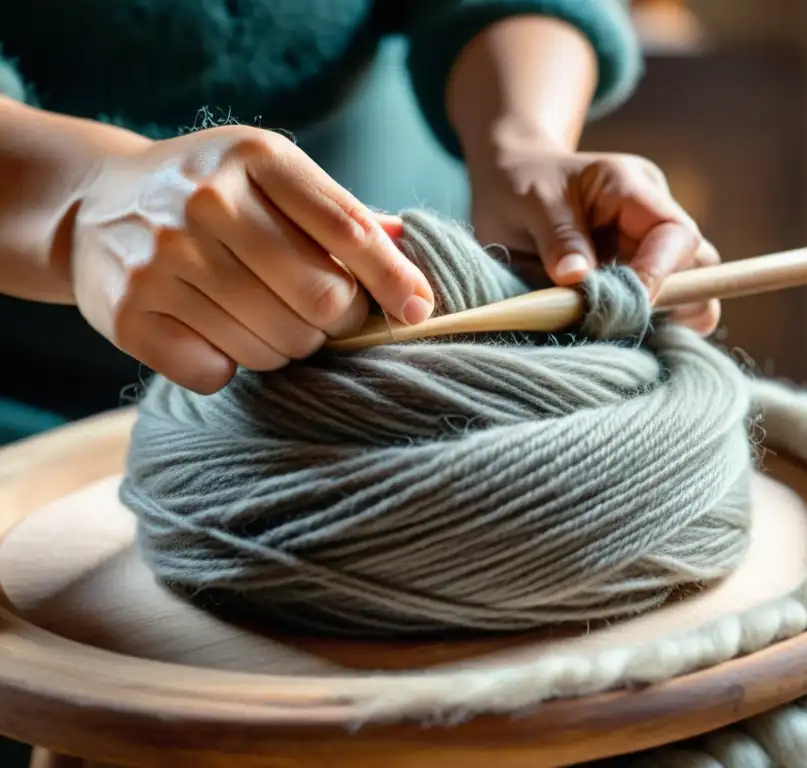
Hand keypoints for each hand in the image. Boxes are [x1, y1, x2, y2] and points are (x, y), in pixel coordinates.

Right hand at [71, 126, 434, 393]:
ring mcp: (162, 257)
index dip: (393, 279)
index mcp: (256, 158)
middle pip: (321, 300)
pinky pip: (216, 372)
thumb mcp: (270, 177)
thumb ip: (339, 213)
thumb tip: (409, 244)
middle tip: (321, 316)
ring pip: (273, 346)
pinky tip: (211, 332)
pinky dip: (226, 366)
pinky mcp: (129, 313)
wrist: (94, 204)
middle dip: (336, 322)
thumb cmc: (211, 195)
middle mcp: (206, 201)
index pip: (348, 229)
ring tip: (260, 318)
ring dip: (283, 347)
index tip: (419, 310)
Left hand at [468, 145, 720, 336]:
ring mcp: (647, 253)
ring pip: (687, 296)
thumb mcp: (530, 201)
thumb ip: (558, 238)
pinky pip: (656, 314)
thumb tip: (578, 278)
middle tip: (624, 325)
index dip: (660, 274)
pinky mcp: (634, 283)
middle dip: (676, 303)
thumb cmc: (520, 183)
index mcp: (633, 189)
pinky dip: (639, 329)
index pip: (676, 234)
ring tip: (612, 333)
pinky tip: (608, 338)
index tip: (627, 306)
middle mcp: (652, 221)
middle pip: (700, 268)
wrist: (508, 184)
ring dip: (660, 321)